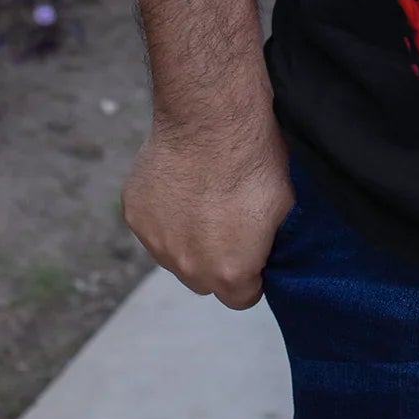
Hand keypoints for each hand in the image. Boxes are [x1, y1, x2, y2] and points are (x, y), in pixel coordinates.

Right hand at [120, 117, 295, 309]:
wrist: (212, 121)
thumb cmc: (254, 161)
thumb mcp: (283, 208)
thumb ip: (268, 243)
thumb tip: (264, 248)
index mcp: (229, 273)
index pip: (241, 297)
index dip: (251, 274)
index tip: (253, 250)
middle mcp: (188, 267)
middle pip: (203, 279)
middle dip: (216, 258)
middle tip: (227, 220)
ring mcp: (156, 242)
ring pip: (174, 253)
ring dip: (187, 235)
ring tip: (203, 195)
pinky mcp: (134, 214)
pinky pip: (152, 224)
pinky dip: (164, 210)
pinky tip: (180, 181)